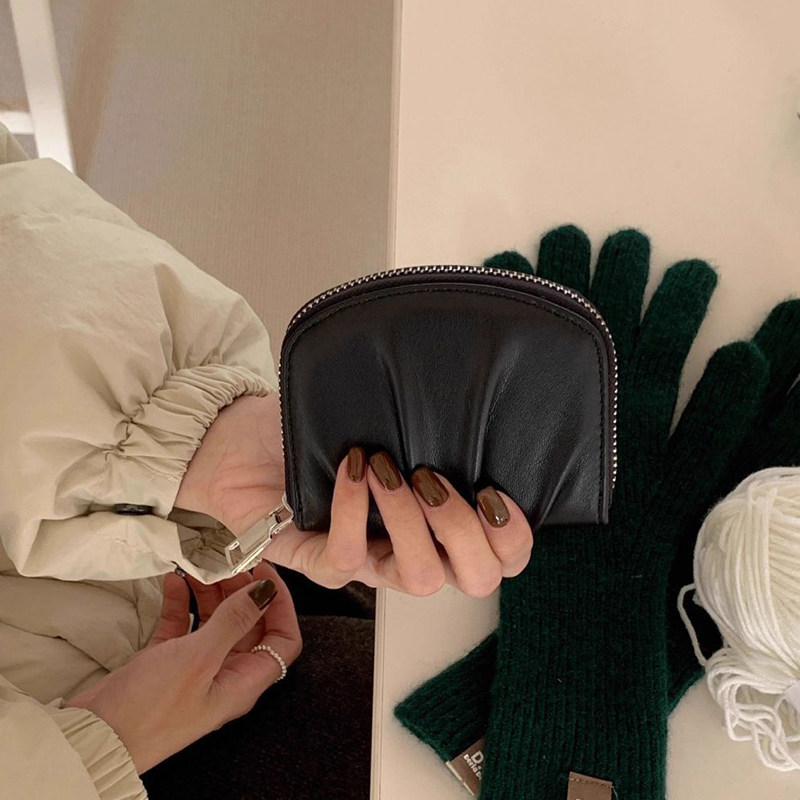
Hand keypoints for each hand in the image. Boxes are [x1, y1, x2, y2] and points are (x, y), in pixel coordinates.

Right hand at [65, 562, 301, 773]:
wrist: (93, 737)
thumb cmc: (151, 708)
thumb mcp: (200, 658)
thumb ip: (234, 621)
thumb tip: (266, 591)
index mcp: (243, 682)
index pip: (282, 640)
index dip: (281, 605)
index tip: (266, 573)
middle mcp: (224, 676)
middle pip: (248, 625)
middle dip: (242, 591)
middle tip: (228, 563)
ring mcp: (194, 669)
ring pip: (214, 622)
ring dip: (210, 593)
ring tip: (200, 566)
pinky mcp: (165, 663)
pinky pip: (181, 626)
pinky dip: (180, 602)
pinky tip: (172, 581)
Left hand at [175, 392, 532, 596]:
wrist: (241, 443)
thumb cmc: (318, 428)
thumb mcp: (381, 418)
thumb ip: (422, 422)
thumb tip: (463, 397)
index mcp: (437, 521)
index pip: (499, 556)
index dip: (513, 538)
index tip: (497, 491)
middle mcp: (410, 548)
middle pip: (473, 580)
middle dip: (466, 533)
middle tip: (436, 481)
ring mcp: (367, 561)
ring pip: (418, 578)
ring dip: (412, 521)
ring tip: (391, 469)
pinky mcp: (320, 564)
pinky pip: (348, 556)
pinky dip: (353, 508)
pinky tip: (351, 468)